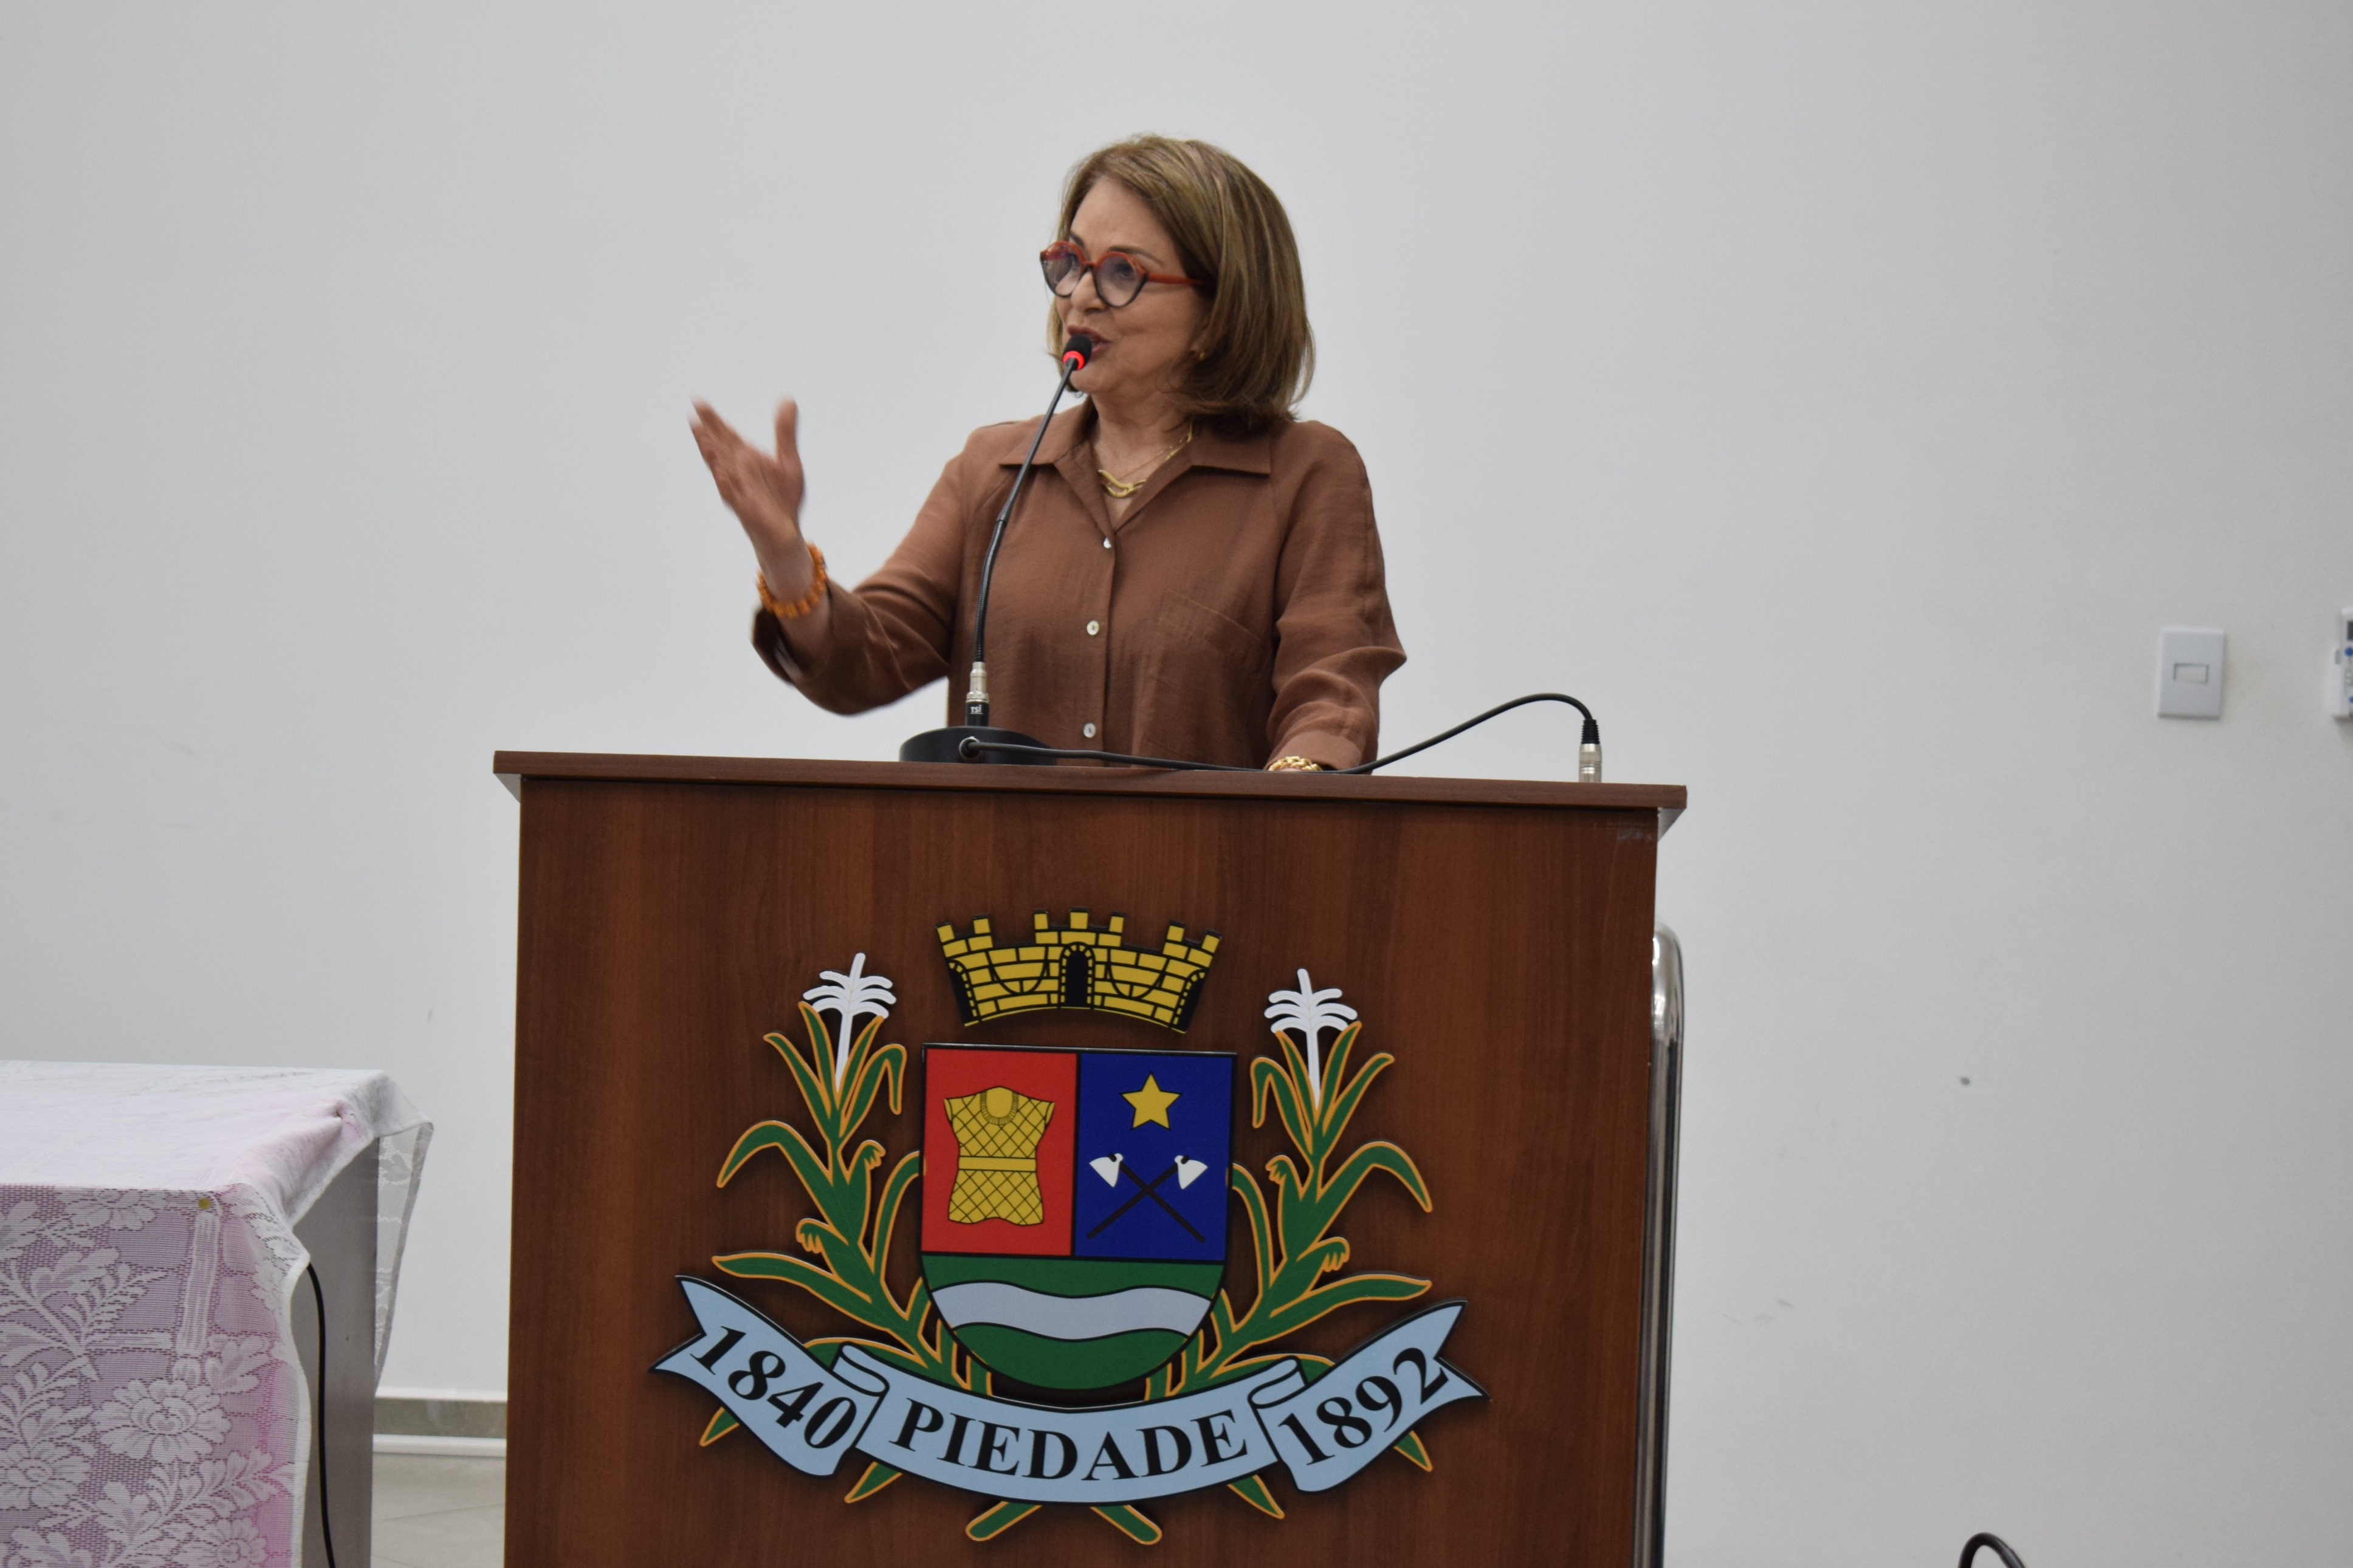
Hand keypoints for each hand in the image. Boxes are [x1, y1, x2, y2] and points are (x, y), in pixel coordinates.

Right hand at [691, 398, 813, 598]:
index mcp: (745, 458)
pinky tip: (721, 473)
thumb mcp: (788, 459)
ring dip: (711, 455)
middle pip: (719, 448)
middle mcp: (737, 472)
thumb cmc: (782, 497)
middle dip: (707, 432)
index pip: (726, 435)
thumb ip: (785, 430)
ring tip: (702, 437)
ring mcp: (738, 489)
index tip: (698, 402)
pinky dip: (727, 484)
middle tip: (695, 412)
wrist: (785, 532)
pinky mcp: (746, 508)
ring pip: (721, 470)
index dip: (713, 420)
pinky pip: (734, 496)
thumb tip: (787, 398)